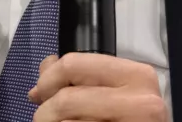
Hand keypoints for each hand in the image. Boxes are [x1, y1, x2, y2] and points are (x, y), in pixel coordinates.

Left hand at [28, 53, 167, 121]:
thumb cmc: (134, 119)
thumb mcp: (113, 93)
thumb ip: (82, 76)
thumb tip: (46, 66)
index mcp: (138, 76)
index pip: (75, 64)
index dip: (48, 79)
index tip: (40, 93)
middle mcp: (141, 101)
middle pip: (66, 98)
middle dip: (44, 113)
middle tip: (45, 120)